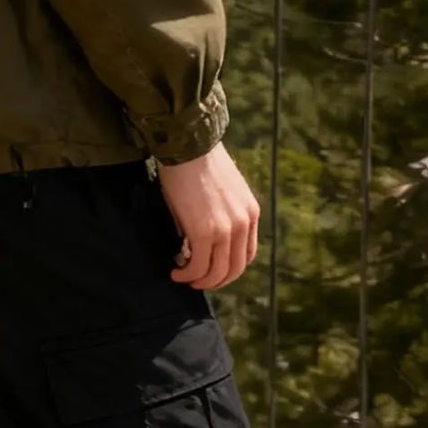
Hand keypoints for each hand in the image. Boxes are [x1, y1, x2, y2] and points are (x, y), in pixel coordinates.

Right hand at [157, 140, 259, 290]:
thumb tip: (202, 240)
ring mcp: (225, 231)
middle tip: (198, 280)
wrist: (188, 145)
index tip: (213, 268)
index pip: (246, 254)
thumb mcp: (223, 191)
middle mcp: (243, 225)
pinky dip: (187, 274)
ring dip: (200, 281)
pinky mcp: (204, 232)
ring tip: (183, 277)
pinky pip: (197, 265)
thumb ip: (222, 216)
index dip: (229, 268)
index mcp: (251, 213)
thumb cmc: (199, 161)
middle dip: (215, 280)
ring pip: (216, 272)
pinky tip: (176, 271)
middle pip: (234, 269)